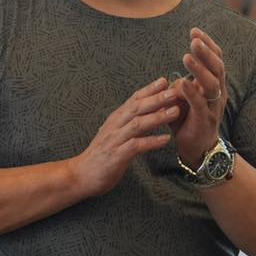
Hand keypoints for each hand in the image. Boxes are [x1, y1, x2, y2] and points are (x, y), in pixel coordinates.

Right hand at [70, 77, 179, 197]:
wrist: (81, 175)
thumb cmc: (101, 155)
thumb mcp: (115, 135)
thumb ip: (130, 124)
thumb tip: (148, 114)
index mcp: (116, 120)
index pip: (133, 100)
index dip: (149, 89)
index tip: (164, 80)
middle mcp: (115, 126)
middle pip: (137, 108)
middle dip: (157, 98)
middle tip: (175, 91)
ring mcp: (115, 140)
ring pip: (138, 124)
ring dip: (157, 117)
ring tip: (175, 111)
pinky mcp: (117, 156)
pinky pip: (136, 146)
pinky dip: (151, 141)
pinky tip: (165, 139)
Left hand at [169, 27, 226, 166]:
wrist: (196, 148)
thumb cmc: (189, 120)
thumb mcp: (186, 97)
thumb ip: (183, 83)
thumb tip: (177, 68)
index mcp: (215, 84)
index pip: (216, 59)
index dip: (207, 44)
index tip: (194, 31)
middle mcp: (218, 93)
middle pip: (218, 67)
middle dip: (206, 52)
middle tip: (194, 39)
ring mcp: (213, 106)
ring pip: (212, 84)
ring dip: (199, 69)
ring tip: (186, 56)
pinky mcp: (205, 120)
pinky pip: (200, 104)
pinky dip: (191, 93)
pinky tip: (182, 82)